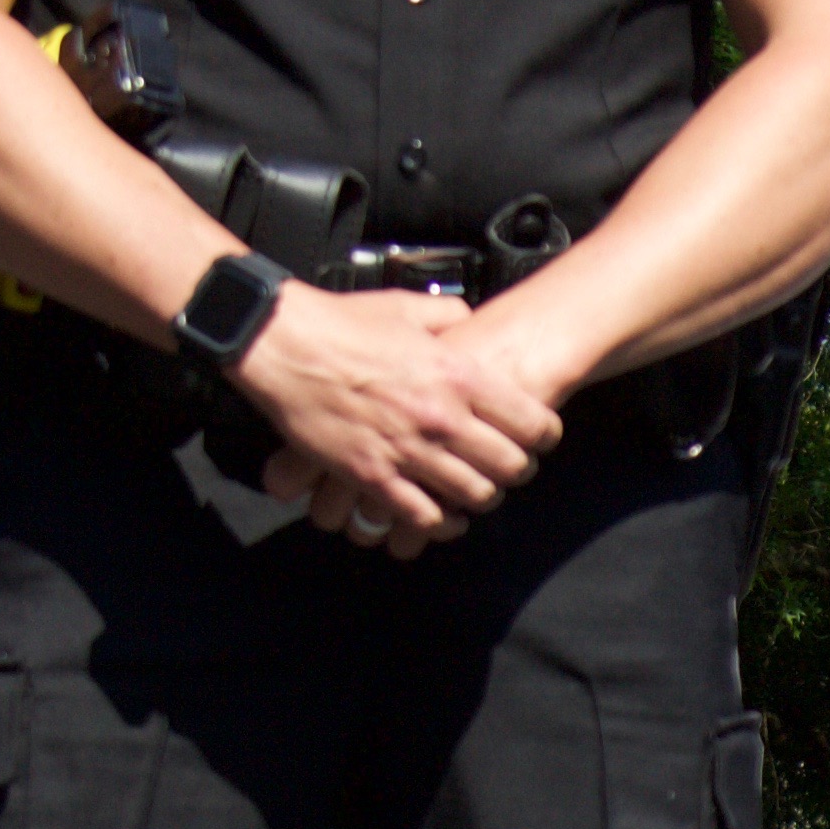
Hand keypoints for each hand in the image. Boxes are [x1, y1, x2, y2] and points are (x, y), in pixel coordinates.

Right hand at [235, 282, 564, 546]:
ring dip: (482, 496)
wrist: (285, 344)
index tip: (541, 439)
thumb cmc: (344, 322)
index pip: (532, 422)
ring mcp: (408, 450)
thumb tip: (468, 320)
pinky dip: (438, 521)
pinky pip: (423, 515)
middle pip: (510, 465)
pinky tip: (441, 515)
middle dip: (518, 470)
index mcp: (459, 374)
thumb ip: (450, 315)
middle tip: (512, 468)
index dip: (545, 435)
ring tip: (478, 490)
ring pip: (474, 495)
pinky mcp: (373, 475)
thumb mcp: (408, 307)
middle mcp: (442, 417)